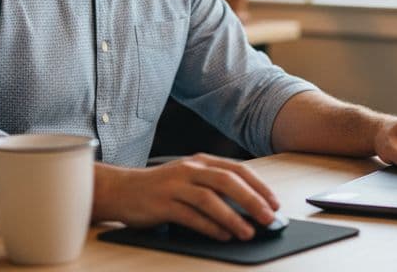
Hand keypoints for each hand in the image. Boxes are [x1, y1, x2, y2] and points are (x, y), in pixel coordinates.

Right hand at [94, 153, 278, 241]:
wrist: (122, 189)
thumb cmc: (162, 187)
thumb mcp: (190, 179)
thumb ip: (214, 188)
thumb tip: (249, 208)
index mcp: (200, 161)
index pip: (237, 170)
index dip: (259, 186)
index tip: (274, 203)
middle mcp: (189, 169)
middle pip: (226, 181)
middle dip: (251, 200)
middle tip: (268, 218)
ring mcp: (174, 185)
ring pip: (209, 199)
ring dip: (232, 217)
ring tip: (248, 232)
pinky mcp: (162, 203)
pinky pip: (190, 216)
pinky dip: (209, 227)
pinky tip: (223, 236)